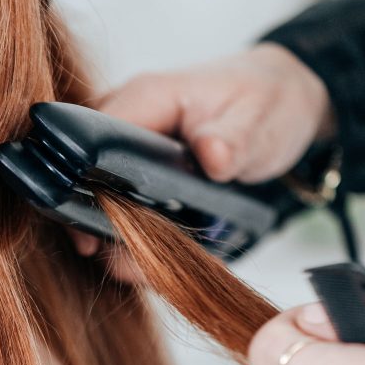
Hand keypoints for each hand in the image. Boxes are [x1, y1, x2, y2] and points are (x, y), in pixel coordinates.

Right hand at [70, 43, 333, 264]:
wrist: (282, 101)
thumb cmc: (267, 101)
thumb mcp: (259, 121)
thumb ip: (234, 140)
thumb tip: (212, 155)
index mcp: (146, 97)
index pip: (89, 140)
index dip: (84, 190)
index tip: (95, 235)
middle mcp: (125, 118)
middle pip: (83, 176)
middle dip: (99, 225)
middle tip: (128, 262)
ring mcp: (128, 145)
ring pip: (96, 197)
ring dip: (116, 237)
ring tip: (147, 267)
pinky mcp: (136, 167)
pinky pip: (117, 203)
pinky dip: (132, 234)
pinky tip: (154, 258)